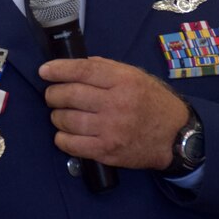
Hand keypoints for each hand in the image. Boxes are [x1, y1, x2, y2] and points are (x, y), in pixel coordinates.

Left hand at [39, 56, 188, 169]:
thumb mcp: (135, 76)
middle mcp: (116, 103)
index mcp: (123, 80)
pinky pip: (71, 144)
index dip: (59, 70)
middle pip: (69, 95)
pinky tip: (65, 134)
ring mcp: (110, 129)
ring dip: (56, 116)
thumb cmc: (152, 102)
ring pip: (66, 120)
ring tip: (61, 114)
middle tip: (53, 96)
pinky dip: (61, 138)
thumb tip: (74, 67)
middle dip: (53, 94)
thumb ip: (105, 69)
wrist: (174, 136)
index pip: (83, 71)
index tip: (44, 71)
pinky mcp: (106, 151)